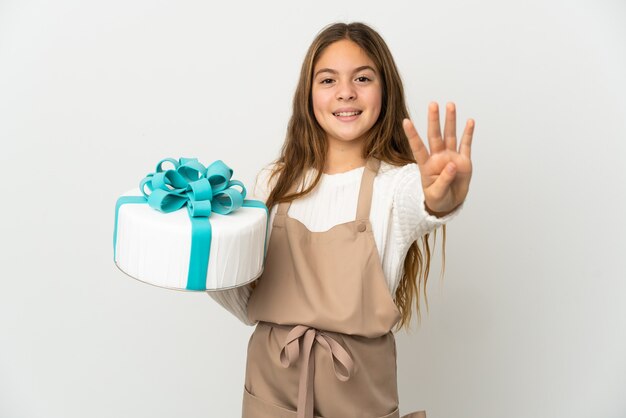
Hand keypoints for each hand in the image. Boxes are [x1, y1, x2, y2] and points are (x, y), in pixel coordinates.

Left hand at [403, 102, 474, 216]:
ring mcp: (451, 157)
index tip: (406, 121)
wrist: (450, 203)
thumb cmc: (438, 198)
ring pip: (450, 135)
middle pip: (435, 135)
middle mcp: (438, 157)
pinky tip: (469, 121)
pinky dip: (468, 133)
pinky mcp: (464, 161)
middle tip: (433, 104)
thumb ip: (443, 180)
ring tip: (450, 105)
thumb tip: (452, 165)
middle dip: (434, 120)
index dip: (412, 135)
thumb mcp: (436, 194)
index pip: (418, 147)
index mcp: (426, 165)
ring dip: (450, 120)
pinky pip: (465, 145)